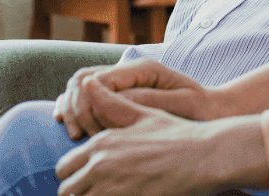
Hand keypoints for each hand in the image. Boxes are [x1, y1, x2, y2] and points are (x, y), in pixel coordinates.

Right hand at [54, 58, 220, 139]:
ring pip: (79, 85)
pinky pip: (85, 94)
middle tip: (81, 136)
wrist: (210, 109)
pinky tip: (70, 127)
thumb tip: (116, 99)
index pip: (101, 79)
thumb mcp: (181, 104)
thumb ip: (149, 99)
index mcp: (145, 69)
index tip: (93, 132)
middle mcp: (130, 70)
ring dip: (72, 109)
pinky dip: (73, 108)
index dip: (89, 104)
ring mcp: (122, 79)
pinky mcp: (117, 92)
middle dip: (76, 107)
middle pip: (84, 79)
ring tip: (77, 135)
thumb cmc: (199, 108)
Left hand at [55, 80, 268, 195]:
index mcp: (102, 142)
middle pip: (66, 190)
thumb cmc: (177, 135)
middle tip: (102, 189)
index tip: (93, 176)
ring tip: (115, 191)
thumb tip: (88, 83)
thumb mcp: (144, 114)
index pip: (64, 167)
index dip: (76, 173)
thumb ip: (112, 103)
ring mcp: (109, 189)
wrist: (204, 156)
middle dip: (79, 191)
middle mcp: (100, 165)